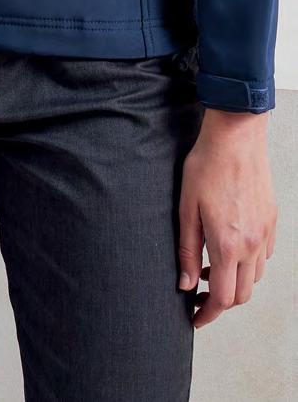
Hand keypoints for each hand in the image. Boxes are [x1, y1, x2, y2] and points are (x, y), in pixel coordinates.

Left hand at [178, 108, 276, 326]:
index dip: (208, 314)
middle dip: (221, 302)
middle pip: (242, 294)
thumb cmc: (206, 166)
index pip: (222, 298)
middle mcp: (251, 245)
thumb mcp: (185, 207)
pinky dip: (248, 263)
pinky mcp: (271, 222)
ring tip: (209, 267)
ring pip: (255, 277)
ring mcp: (264, 234)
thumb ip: (185, 249)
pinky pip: (263, 256)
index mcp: (227, 245)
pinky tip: (230, 248)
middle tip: (198, 294)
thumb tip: (184, 283)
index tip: (195, 318)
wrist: (236, 137)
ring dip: (235, 281)